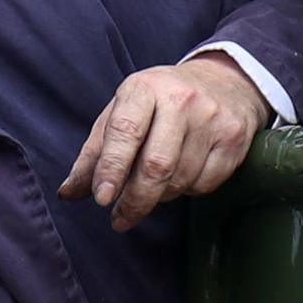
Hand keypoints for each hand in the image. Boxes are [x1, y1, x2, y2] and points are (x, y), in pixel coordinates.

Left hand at [61, 54, 271, 230]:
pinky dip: (187, 191)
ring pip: (181, 180)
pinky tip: (182, 177)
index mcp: (144, 89)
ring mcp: (213, 119)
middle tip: (120, 220)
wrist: (225, 82)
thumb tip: (68, 193)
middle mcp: (182, 100)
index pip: (126, 132)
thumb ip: (95, 153)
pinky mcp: (234, 139)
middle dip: (136, 200)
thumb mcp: (123, 113)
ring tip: (151, 191)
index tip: (102, 199)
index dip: (112, 168)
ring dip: (160, 197)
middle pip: (157, 165)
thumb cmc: (161, 101)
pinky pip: (205, 184)